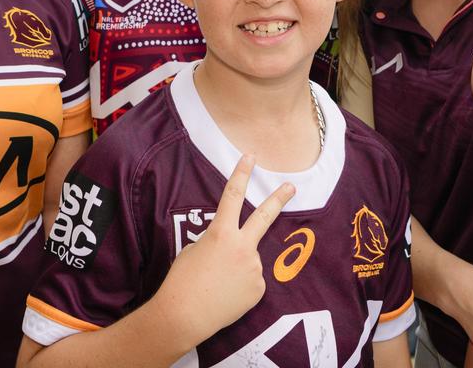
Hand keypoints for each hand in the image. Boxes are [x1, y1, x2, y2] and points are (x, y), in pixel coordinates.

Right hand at [150, 155, 294, 345]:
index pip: (232, 195)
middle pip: (264, 216)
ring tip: (218, 283)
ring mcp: (254, 268)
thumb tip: (231, 245)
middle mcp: (243, 247)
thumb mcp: (193, 249)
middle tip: (291, 186)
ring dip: (236, 267)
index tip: (250, 156)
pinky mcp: (258, 289)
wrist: (184, 315)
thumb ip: (217, 240)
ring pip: (249, 260)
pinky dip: (240, 286)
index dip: (241, 173)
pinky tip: (226, 295)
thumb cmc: (182, 281)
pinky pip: (251, 281)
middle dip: (278, 199)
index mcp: (221, 233)